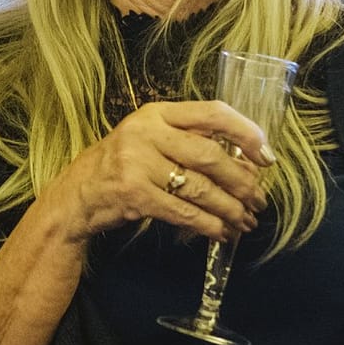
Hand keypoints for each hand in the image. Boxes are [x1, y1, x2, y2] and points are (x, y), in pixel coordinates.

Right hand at [39, 100, 270, 243]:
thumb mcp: (150, 140)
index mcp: (157, 112)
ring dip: (229, 208)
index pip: (212, 112)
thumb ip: (187, 142)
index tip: (266, 155)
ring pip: (199, 187)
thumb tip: (245, 162)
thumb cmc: (122, 166)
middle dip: (241, 181)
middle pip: (209, 155)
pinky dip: (208, 225)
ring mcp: (137, 163)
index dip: (246, 132)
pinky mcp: (134, 194)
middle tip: (258, 198)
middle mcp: (146, 132)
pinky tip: (221, 232)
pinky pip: (183, 212)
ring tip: (245, 220)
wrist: (77, 195)